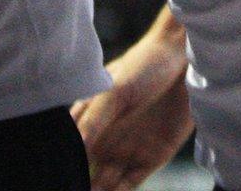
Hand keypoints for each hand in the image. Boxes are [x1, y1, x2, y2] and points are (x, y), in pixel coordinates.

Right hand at [72, 23, 193, 190]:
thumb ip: (94, 120)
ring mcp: (128, 148)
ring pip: (106, 182)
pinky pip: (131, 183)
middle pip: (85, 170)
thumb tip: (76, 145)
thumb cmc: (144, 66)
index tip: (56, 177)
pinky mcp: (152, 157)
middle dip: (78, 183)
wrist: (184, 62)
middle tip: (72, 189)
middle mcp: (106, 137)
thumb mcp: (114, 90)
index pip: (70, 149)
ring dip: (98, 190)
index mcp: (90, 119)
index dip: (63, 164)